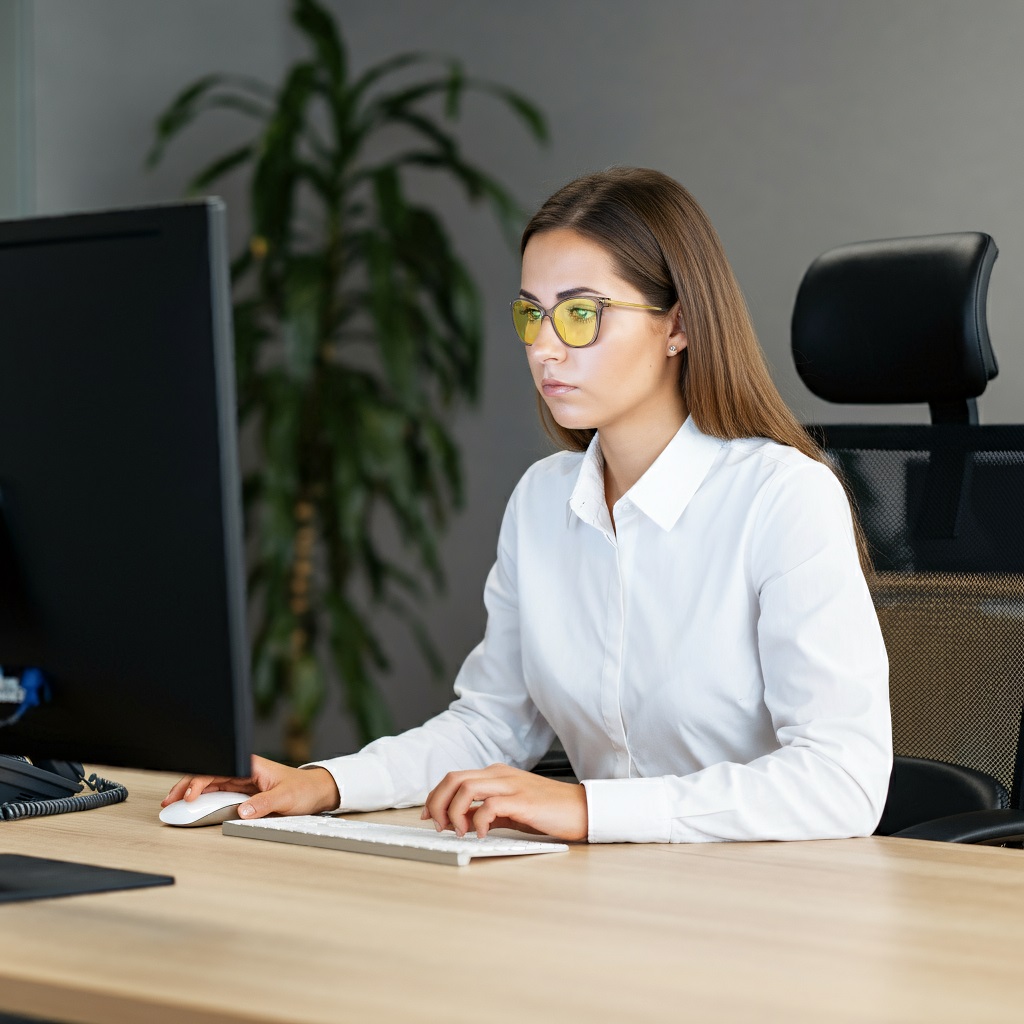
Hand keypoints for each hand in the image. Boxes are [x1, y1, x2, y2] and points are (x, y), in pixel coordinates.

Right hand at [161, 754, 339, 819]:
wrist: (316, 791)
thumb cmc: (303, 788)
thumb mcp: (285, 797)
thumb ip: (264, 804)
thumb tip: (242, 811)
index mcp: (250, 765)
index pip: (217, 769)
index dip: (200, 781)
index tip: (191, 796)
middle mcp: (243, 770)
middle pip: (207, 775)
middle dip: (186, 787)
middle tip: (169, 802)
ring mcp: (241, 781)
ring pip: (209, 784)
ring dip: (191, 793)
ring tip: (173, 804)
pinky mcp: (243, 791)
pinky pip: (218, 793)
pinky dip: (202, 799)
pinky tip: (191, 806)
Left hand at [420, 763, 587, 840]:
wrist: (581, 809)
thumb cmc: (547, 810)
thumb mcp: (510, 811)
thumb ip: (485, 813)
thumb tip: (458, 822)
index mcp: (496, 774)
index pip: (454, 777)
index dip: (435, 796)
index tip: (427, 815)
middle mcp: (500, 775)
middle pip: (453, 778)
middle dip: (437, 802)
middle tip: (437, 826)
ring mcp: (511, 785)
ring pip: (466, 787)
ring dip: (454, 812)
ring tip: (459, 832)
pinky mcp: (522, 801)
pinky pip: (489, 805)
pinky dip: (478, 821)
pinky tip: (482, 835)